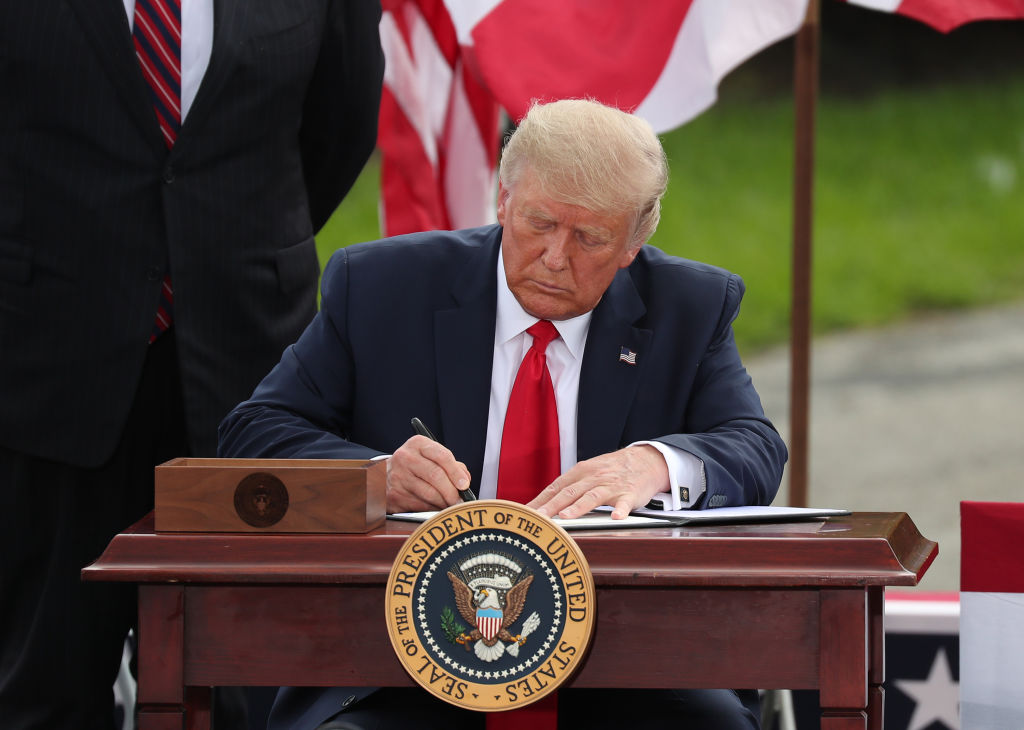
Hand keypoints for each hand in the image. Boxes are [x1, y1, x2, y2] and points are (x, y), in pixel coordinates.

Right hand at [385, 435, 471, 512]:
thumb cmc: (416, 466)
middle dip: (452, 491)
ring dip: (443, 502)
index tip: (465, 485)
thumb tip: (465, 480)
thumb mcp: (431, 457)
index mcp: (418, 444)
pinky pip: (420, 505)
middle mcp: (405, 457)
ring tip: (449, 504)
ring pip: (429, 493)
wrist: (384, 476)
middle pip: (436, 476)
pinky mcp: (394, 495)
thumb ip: (451, 465)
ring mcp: (398, 476)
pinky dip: (432, 508)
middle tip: (460, 500)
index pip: (442, 456)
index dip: (456, 472)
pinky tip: (435, 507)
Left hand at [527, 445, 669, 519]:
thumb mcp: (589, 472)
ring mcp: (611, 486)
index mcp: (581, 472)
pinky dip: (620, 510)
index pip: (556, 487)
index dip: (540, 500)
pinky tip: (616, 517)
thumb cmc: (612, 470)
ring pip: (592, 496)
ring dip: (578, 507)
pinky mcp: (630, 494)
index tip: (526, 513)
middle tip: (538, 518)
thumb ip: (570, 487)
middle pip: (569, 492)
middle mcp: (593, 477)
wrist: (644, 459)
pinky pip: (625, 503)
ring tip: (565, 517)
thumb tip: (544, 503)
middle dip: (552, 506)